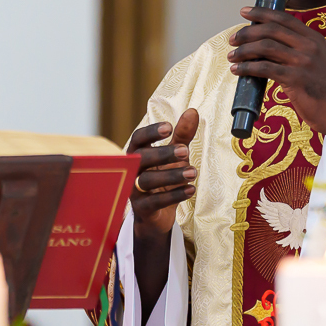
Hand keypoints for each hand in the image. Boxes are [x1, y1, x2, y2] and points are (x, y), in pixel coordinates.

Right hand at [127, 109, 199, 239]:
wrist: (156, 214)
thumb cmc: (163, 178)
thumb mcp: (174, 156)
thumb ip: (182, 135)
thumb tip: (192, 112)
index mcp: (138, 153)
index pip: (138, 138)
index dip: (151, 132)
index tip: (168, 127)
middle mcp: (133, 170)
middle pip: (141, 158)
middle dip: (163, 154)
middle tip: (185, 151)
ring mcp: (134, 190)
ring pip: (147, 180)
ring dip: (171, 175)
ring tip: (193, 172)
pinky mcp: (142, 208)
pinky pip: (154, 202)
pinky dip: (173, 195)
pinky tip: (190, 190)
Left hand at [228, 6, 325, 142]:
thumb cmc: (323, 89)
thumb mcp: (316, 60)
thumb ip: (298, 49)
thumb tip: (265, 44)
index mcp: (314, 38)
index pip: (284, 18)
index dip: (261, 13)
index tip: (244, 12)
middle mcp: (309, 46)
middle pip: (271, 30)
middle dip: (247, 32)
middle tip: (233, 39)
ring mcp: (303, 61)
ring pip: (265, 47)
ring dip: (244, 50)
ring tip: (232, 56)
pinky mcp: (295, 79)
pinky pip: (264, 68)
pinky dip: (247, 68)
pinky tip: (238, 70)